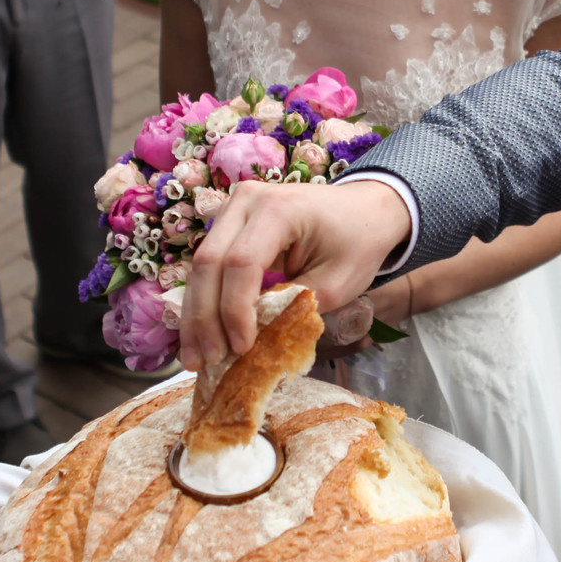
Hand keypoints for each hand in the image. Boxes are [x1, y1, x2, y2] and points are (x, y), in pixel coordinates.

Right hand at [180, 178, 411, 371]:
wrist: (365, 210)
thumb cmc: (357, 244)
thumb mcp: (336, 282)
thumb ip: (293, 307)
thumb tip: (251, 340)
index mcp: (279, 208)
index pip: (242, 263)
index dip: (235, 310)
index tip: (241, 348)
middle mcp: (247, 200)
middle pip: (209, 262)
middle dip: (205, 318)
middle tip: (207, 361)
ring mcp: (234, 208)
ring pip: (200, 265)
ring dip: (196, 314)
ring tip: (195, 358)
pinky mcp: (229, 223)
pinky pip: (209, 265)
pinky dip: (204, 302)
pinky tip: (200, 336)